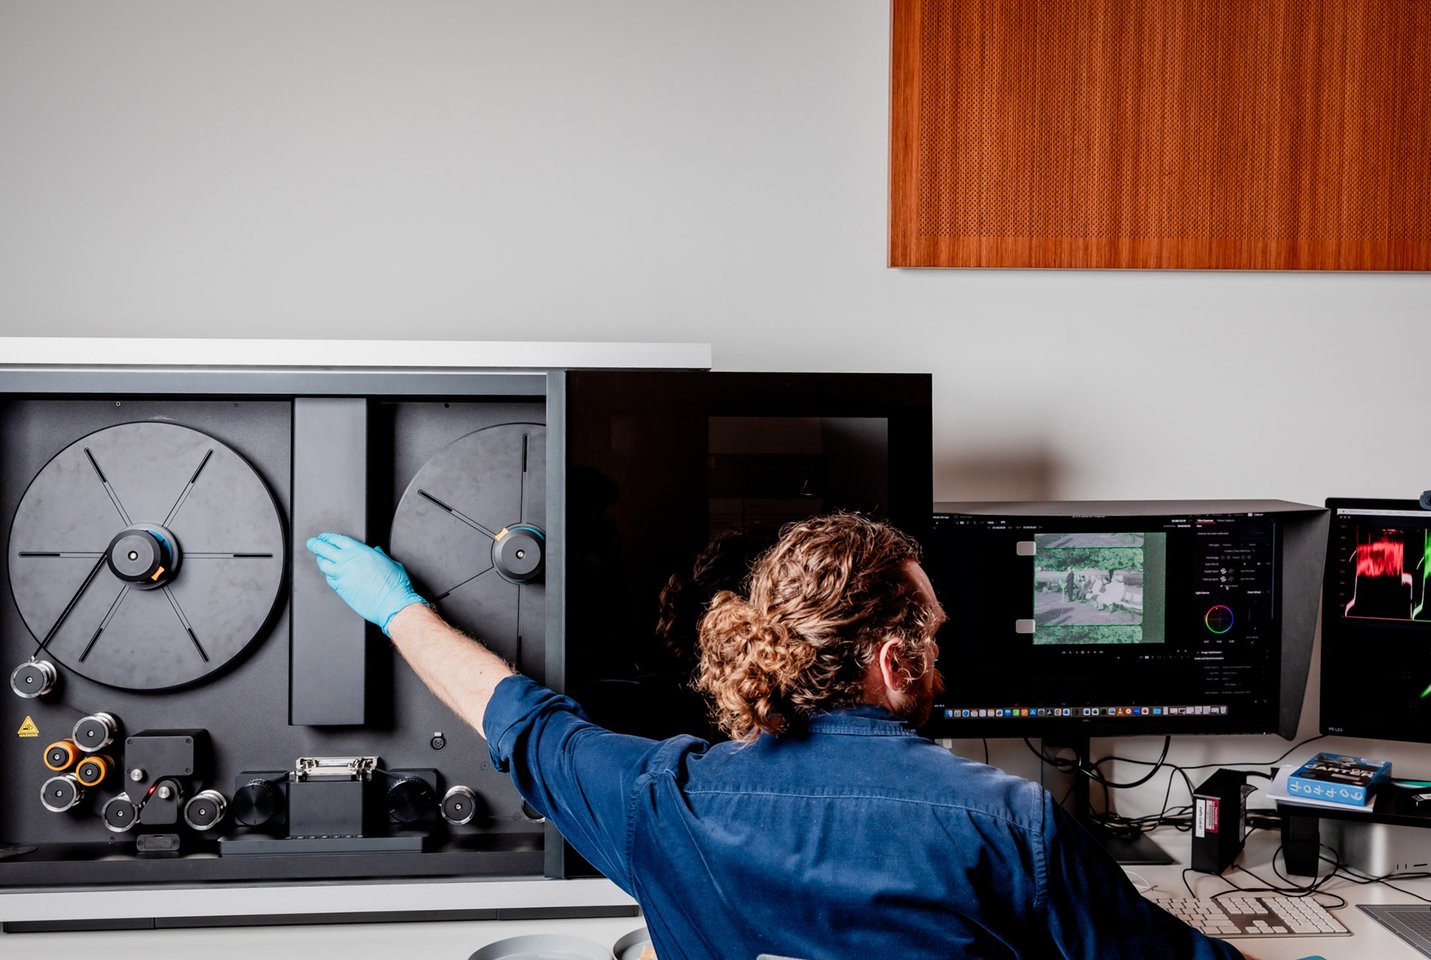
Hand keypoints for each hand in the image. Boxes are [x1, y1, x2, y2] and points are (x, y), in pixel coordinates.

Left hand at [306, 533, 426, 635]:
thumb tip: (377, 552)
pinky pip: (329, 579)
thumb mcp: (390, 563)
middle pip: (323, 549)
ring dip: (320, 560)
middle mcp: (348, 561)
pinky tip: (330, 574)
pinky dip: (328, 575)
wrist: (391, 603)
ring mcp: (342, 576)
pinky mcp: (340, 589)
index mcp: (360, 551)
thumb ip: (380, 555)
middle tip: (313, 543)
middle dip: (316, 544)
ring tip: (320, 558)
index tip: (325, 537)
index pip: (337, 539)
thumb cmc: (394, 585)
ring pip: (323, 564)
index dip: (328, 537)